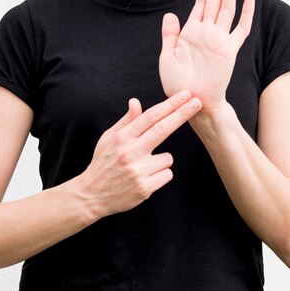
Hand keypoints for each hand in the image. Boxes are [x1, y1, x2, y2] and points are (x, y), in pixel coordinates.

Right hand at [78, 91, 201, 217]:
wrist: (92, 195)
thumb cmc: (103, 163)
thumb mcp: (109, 138)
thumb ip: (126, 121)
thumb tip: (135, 102)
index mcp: (121, 138)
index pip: (150, 116)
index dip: (169, 104)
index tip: (184, 95)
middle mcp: (130, 152)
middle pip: (162, 129)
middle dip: (182, 114)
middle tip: (197, 102)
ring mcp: (137, 171)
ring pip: (168, 158)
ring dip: (161, 161)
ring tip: (143, 167)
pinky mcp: (144, 188)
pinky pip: (166, 174)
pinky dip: (160, 175)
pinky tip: (145, 178)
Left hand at [159, 0, 254, 111]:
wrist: (191, 102)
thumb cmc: (177, 84)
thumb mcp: (167, 57)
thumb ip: (170, 35)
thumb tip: (170, 15)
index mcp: (191, 32)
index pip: (200, 2)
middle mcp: (207, 32)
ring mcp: (219, 40)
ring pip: (227, 8)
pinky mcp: (229, 51)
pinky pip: (240, 29)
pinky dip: (246, 14)